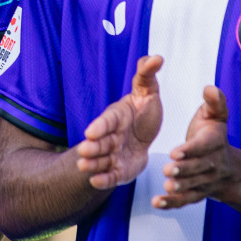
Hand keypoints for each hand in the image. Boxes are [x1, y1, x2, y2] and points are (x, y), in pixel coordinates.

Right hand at [77, 55, 163, 189]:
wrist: (143, 135)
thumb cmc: (143, 111)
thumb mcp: (148, 91)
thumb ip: (147, 75)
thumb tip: (156, 58)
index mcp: (116, 117)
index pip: (106, 121)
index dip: (99, 126)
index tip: (91, 132)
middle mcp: (110, 136)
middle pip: (99, 142)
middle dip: (92, 146)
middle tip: (84, 150)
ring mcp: (112, 153)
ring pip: (100, 159)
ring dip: (92, 163)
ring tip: (84, 167)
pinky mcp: (118, 169)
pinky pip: (109, 175)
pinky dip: (102, 179)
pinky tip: (95, 182)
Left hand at [155, 85, 239, 208]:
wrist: (228, 167)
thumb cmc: (213, 135)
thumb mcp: (215, 116)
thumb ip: (214, 102)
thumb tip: (210, 88)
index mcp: (215, 142)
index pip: (204, 147)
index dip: (191, 150)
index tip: (176, 152)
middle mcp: (212, 164)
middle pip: (198, 168)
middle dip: (184, 170)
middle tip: (168, 169)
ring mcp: (205, 180)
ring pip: (193, 186)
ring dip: (180, 188)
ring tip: (167, 186)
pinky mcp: (197, 193)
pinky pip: (186, 200)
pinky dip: (172, 203)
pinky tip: (157, 202)